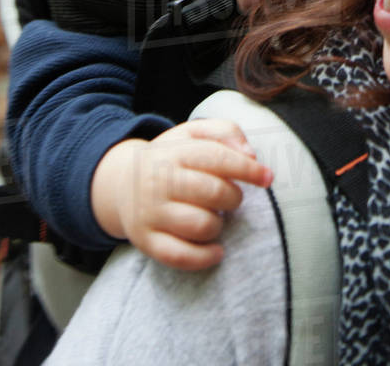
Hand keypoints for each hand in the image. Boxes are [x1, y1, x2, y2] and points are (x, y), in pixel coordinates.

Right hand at [90, 119, 272, 270]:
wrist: (121, 183)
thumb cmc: (170, 158)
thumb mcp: (192, 134)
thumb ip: (225, 132)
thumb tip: (251, 155)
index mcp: (173, 151)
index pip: (217, 158)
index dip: (247, 169)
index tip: (268, 178)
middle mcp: (159, 181)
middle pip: (213, 192)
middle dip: (233, 198)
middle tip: (232, 198)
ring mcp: (150, 213)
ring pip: (201, 226)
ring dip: (219, 225)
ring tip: (216, 218)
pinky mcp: (146, 241)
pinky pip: (180, 256)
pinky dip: (205, 257)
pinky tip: (217, 250)